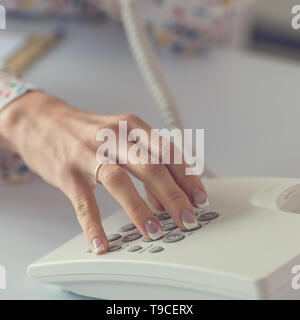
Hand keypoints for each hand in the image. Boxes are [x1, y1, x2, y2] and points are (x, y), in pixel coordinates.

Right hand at [0, 91, 206, 253]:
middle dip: (173, 195)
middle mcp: (113, 137)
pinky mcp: (68, 173)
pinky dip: (94, 225)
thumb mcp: (120, 136)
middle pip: (150, 166)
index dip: (186, 177)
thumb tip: (163, 198)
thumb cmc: (88, 132)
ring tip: (155, 231)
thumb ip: (144, 161)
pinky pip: (84, 203)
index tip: (199, 198)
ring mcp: (89, 154)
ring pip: (120, 181)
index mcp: (131, 127)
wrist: (42, 121)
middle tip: (187, 218)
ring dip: (141, 209)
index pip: (167, 151)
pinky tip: (102, 242)